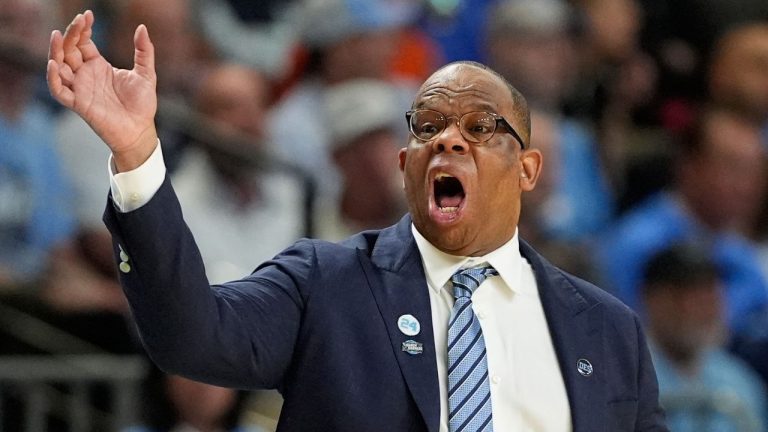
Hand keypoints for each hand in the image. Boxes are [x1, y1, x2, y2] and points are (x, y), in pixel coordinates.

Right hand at [47, 10, 157, 171]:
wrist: (141, 130)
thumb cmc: (142, 104)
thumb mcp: (146, 73)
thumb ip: (144, 51)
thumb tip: (142, 27)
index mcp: (98, 66)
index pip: (83, 43)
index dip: (82, 29)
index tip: (87, 15)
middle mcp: (85, 75)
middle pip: (69, 50)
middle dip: (70, 35)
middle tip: (77, 21)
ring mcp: (80, 89)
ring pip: (59, 67)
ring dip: (55, 51)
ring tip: (58, 36)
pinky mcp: (78, 104)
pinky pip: (59, 90)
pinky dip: (53, 78)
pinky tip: (55, 63)